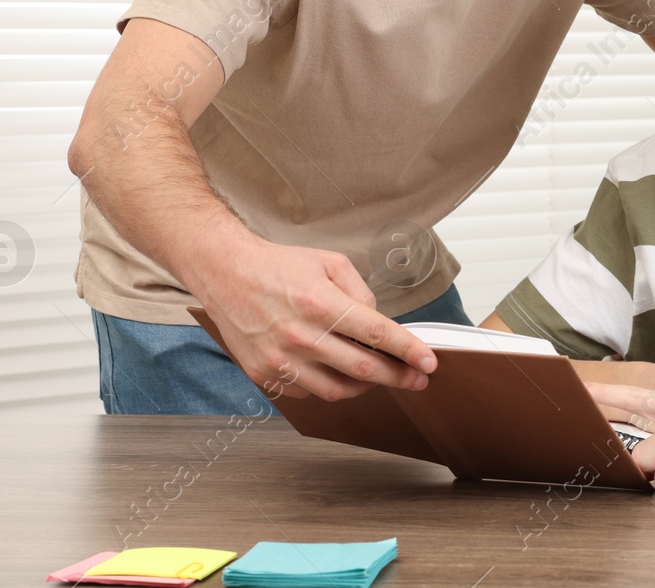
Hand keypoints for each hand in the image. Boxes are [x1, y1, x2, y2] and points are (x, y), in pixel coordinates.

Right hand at [191, 234, 437, 401]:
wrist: (226, 273)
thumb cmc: (279, 266)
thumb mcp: (329, 263)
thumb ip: (361, 293)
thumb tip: (378, 322)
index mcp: (321, 304)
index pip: (377, 335)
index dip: (408, 351)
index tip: (429, 363)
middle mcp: (301, 336)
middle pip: (364, 370)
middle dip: (398, 377)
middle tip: (417, 379)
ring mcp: (281, 360)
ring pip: (338, 391)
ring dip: (366, 387)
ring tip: (378, 376)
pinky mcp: (264, 375)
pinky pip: (309, 392)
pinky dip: (329, 386)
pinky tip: (336, 372)